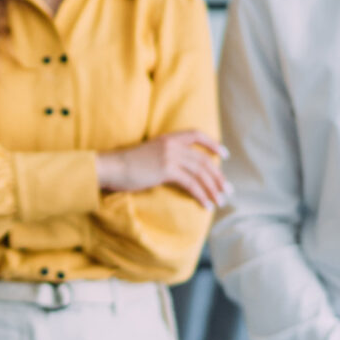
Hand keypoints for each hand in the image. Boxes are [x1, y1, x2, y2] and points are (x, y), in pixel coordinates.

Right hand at [98, 130, 228, 207]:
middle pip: (203, 160)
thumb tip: (178, 169)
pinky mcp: (166, 170)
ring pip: (200, 173)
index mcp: (168, 138)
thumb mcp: (148, 153)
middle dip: (218, 177)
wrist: (111, 167)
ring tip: (221, 201)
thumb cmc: (125, 165)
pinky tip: (207, 205)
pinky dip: (201, 195)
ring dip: (213, 189)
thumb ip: (164, 155)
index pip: (196, 134)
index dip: (212, 144)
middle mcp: (172, 145)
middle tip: (228, 190)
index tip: (224, 155)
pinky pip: (191, 184)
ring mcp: (170, 156)